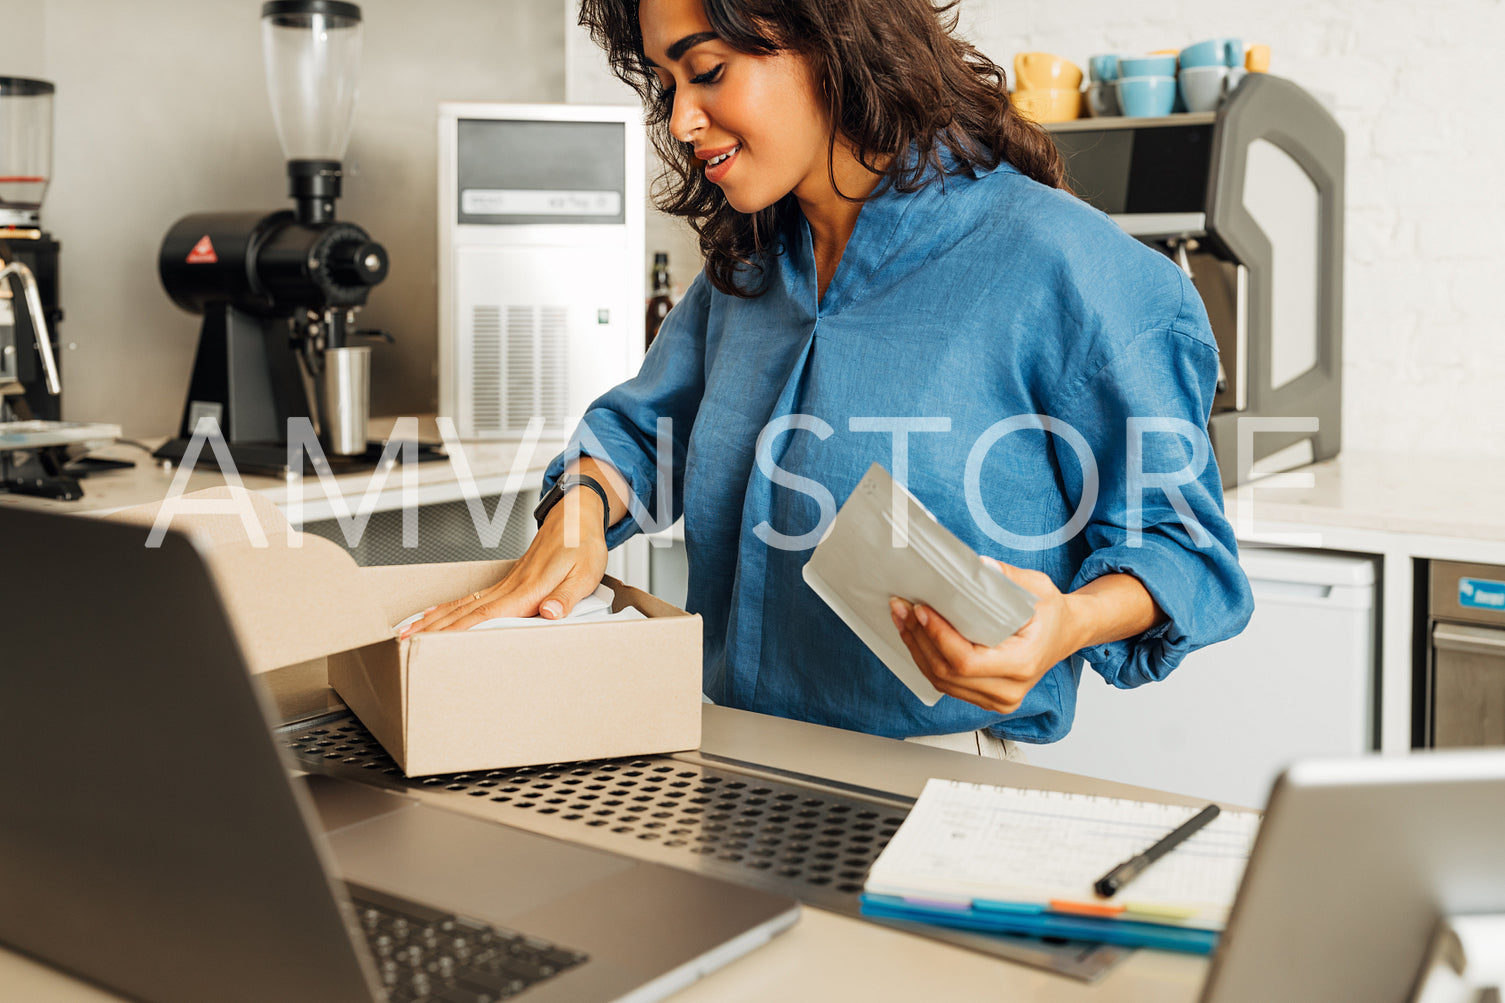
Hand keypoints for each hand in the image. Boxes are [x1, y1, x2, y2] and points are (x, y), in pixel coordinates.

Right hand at [400, 488, 609, 636]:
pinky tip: (434, 614)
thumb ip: (566, 596)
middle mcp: (511, 586)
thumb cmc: (582, 544)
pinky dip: (449, 607)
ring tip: (409, 631)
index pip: (488, 616)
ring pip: (463, 604)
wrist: (576, 515)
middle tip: (405, 641)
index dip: (461, 631)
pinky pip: (472, 596)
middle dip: (434, 629)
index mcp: (528, 589)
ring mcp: (506, 582)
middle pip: (465, 611)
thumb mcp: (586, 573)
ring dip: (434, 619)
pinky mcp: (508, 580)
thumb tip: (548, 613)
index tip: (435, 644)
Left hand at [888, 557, 1082, 715]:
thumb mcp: (1038, 587)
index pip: (966, 661)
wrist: (1065, 634)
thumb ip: (1008, 576)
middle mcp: (1009, 690)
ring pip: (942, 681)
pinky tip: (914, 635)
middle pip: (947, 673)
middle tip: (902, 607)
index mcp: (1023, 663)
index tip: (921, 610)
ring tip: (901, 618)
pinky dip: (926, 659)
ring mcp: (997, 700)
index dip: (938, 637)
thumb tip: (977, 566)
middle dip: (918, 638)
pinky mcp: (985, 697)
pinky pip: (947, 683)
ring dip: (916, 649)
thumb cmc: (1052, 613)